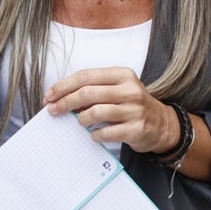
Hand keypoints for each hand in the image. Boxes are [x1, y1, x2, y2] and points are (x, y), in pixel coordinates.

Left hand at [43, 67, 178, 154]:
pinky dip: (94, 134)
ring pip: (96, 112)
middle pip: (88, 93)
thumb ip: (94, 89)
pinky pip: (106, 132)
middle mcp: (130, 89)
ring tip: (80, 122)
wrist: (161, 124)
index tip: (49, 95)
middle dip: (65, 102)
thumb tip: (60, 98)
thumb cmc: (131, 105)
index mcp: (122, 74)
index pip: (86, 76)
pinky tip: (94, 134)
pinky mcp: (136, 129)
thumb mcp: (118, 88)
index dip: (64, 86)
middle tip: (53, 110)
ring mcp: (134, 109)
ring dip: (81, 119)